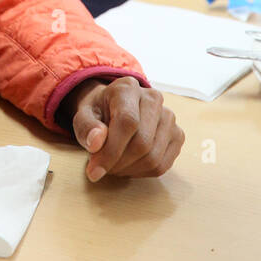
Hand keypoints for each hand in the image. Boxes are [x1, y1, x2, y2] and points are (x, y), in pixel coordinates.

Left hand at [67, 76, 184, 180]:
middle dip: (118, 163)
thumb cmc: (98, 113)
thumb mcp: (83, 116)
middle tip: (102, 168)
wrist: (114, 108)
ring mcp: (169, 117)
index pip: (127, 122)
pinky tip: (128, 165)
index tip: (94, 171)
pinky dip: (142, 172)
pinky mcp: (177, 135)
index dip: (111, 151)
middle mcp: (153, 98)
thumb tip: (96, 142)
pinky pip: (163, 165)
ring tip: (113, 165)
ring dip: (129, 170)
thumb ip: (86, 127)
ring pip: (153, 157)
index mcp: (128, 88)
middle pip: (142, 143)